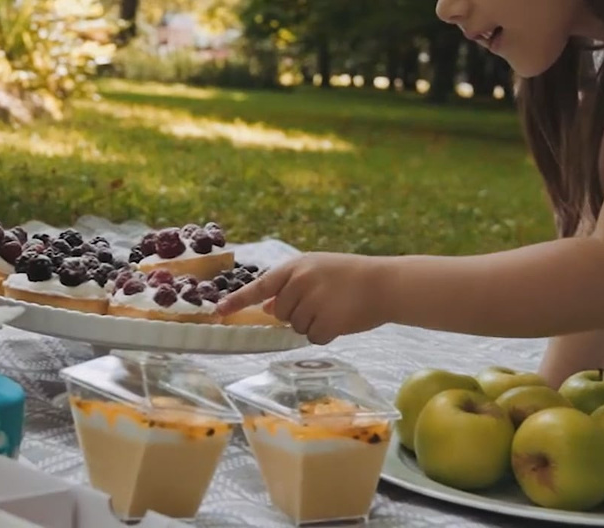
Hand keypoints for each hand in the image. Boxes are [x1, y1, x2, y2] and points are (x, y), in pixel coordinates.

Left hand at [214, 252, 388, 345]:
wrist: (385, 283)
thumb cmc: (351, 276)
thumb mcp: (317, 270)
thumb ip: (290, 286)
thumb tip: (265, 306)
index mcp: (295, 266)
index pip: (259, 286)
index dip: (237, 300)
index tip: (217, 312)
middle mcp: (300, 282)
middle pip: (280, 312)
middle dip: (297, 314)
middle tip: (322, 302)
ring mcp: (313, 301)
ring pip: (296, 327)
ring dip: (313, 324)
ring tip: (335, 308)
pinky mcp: (327, 321)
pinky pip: (314, 337)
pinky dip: (326, 334)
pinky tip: (341, 320)